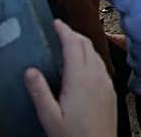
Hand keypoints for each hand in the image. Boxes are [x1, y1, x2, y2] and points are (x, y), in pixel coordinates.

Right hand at [23, 20, 115, 136]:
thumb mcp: (49, 117)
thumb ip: (39, 92)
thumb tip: (29, 71)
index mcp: (80, 78)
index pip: (73, 44)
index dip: (64, 30)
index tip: (56, 23)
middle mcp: (96, 76)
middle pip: (86, 45)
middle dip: (73, 34)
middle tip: (61, 31)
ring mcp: (106, 83)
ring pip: (96, 54)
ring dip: (83, 45)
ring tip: (70, 44)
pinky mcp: (111, 91)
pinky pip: (102, 66)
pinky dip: (91, 57)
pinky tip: (85, 65)